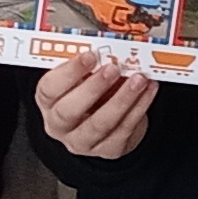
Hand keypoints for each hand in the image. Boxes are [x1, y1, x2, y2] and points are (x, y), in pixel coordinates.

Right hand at [36, 52, 157, 159]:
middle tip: (113, 68)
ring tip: (139, 78)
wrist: (109, 122)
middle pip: (69, 111)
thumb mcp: (85, 76)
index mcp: (48, 102)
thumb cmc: (92, 92)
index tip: (89, 55)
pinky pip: (124, 129)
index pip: (49, 89)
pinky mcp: (108, 150)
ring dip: (122, 99)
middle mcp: (59, 126)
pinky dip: (139, 107)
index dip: (69, 72)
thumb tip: (110, 49)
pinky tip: (149, 90)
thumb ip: (91, 65)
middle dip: (93, 88)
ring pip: (100, 124)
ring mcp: (83, 142)